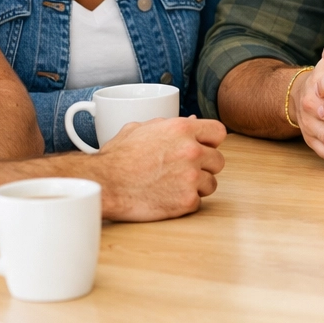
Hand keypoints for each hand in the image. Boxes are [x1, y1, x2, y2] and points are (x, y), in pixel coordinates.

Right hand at [92, 116, 226, 220]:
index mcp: (182, 129)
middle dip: (204, 166)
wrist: (105, 184)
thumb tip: (192, 120)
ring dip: (196, 186)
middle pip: (218, 161)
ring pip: (211, 183)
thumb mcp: (140, 129)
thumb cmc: (118, 158)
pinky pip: (198, 202)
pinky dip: (184, 202)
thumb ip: (169, 124)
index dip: (210, 142)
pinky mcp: (186, 201)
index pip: (218, 132)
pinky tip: (167, 198)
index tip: (202, 149)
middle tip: (183, 171)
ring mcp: (191, 177)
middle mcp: (192, 151)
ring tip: (173, 186)